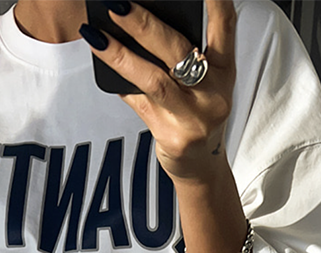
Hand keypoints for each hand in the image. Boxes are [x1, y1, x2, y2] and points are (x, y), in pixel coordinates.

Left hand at [81, 0, 236, 182]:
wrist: (200, 167)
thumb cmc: (197, 114)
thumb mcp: (202, 83)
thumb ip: (179, 57)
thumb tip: (135, 23)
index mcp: (224, 70)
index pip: (225, 25)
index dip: (215, 0)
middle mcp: (214, 93)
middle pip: (177, 50)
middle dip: (143, 24)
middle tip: (116, 5)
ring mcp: (194, 118)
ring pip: (153, 80)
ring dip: (121, 55)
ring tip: (95, 36)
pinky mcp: (173, 137)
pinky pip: (139, 103)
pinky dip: (119, 84)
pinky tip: (103, 65)